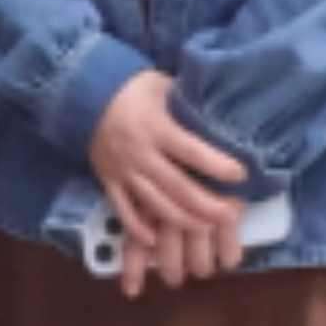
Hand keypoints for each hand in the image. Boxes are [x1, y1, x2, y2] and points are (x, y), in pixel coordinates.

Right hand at [86, 69, 250, 291]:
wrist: (84, 95)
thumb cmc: (132, 88)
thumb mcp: (162, 85)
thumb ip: (187, 101)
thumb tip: (221, 109)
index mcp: (156, 127)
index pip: (190, 150)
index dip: (216, 164)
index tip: (240, 175)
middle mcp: (140, 152)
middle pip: (177, 186)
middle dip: (205, 204)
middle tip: (230, 214)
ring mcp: (122, 171)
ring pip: (154, 203)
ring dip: (181, 220)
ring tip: (205, 228)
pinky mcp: (108, 182)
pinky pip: (123, 211)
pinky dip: (137, 229)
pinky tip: (156, 241)